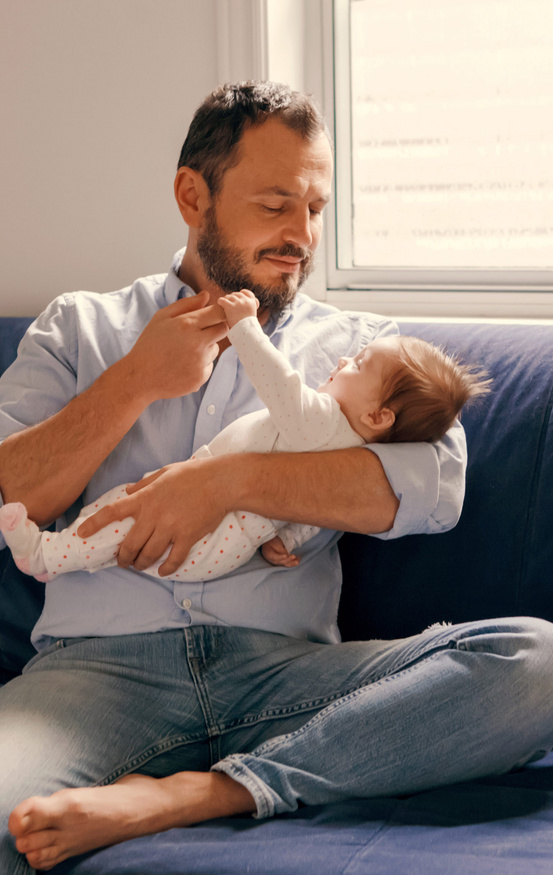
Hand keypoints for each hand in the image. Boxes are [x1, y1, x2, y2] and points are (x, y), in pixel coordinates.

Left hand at [77, 458, 228, 575]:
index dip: (94, 524)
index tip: (81, 534)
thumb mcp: (164, 472)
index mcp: (146, 497)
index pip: (113, 512)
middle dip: (123, 557)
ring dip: (141, 564)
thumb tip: (128, 491)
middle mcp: (154, 515)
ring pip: (148, 554)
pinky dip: (166, 569)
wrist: (221, 482)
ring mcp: (171, 528)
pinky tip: (162, 571)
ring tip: (140, 566)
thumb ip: (144, 483)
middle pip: (130, 544)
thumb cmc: (193, 474)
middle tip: (123, 562)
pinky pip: (173, 559)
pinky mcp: (187, 537)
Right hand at [123, 292, 228, 402]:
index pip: (219, 312)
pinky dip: (200, 363)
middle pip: (223, 329)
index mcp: (187, 325)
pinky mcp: (201, 377)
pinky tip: (182, 364)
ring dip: (206, 347)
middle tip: (197, 332)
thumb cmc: (149, 344)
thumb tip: (207, 296)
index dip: (218, 311)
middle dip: (214, 327)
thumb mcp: (162, 317)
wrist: (140, 378)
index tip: (213, 314)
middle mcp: (197, 343)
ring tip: (183, 351)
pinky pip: (209, 365)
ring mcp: (200, 362)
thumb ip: (186, 304)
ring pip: (215, 348)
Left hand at [218, 290, 258, 328]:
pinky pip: (222, 300)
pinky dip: (220, 301)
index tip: (240, 293)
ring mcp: (237, 302)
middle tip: (229, 303)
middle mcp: (245, 300)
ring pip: (229, 297)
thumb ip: (247, 309)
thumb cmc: (248, 327)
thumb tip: (242, 306)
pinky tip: (219, 303)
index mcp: (252, 302)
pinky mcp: (230, 306)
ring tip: (224, 305)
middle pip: (236, 294)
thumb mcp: (251, 316)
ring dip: (226, 300)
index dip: (243, 292)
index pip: (247, 293)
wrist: (245, 331)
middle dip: (232, 298)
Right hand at [261, 535, 299, 567]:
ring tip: (298, 560)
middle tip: (294, 556)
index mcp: (269, 554)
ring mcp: (278, 561)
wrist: (269, 542)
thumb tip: (286, 555)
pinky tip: (298, 559)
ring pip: (285, 563)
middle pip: (281, 561)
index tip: (285, 555)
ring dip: (292, 562)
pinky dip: (293, 561)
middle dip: (288, 560)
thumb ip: (279, 549)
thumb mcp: (273, 543)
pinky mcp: (282, 560)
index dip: (280, 557)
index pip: (274, 557)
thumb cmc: (271, 541)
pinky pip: (288, 563)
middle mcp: (273, 560)